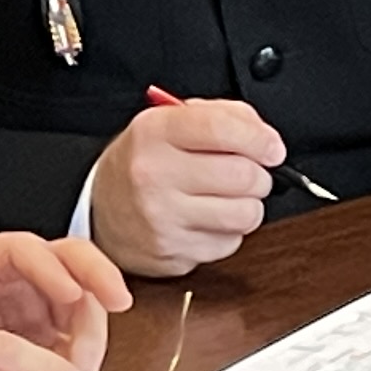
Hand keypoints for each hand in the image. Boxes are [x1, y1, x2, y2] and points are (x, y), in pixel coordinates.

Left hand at [0, 230, 128, 370]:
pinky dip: (84, 362)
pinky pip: (79, 343)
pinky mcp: (50, 338)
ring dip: (94, 332)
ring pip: (85, 304)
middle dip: (100, 276)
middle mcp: (17, 277)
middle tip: (119, 302)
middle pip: (72, 261)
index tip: (69, 290)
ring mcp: (38, 307)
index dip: (52, 267)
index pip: (25, 249)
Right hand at [86, 96, 284, 274]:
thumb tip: (266, 140)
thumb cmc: (145, 162)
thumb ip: (223, 117)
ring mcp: (161, 219)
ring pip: (245, 214)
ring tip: (230, 197)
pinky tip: (208, 220)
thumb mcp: (171, 122)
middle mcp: (153, 176)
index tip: (272, 148)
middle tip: (250, 174)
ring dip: (249, 205)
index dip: (261, 139)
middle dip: (260, 175)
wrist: (98, 208)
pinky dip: (229, 232)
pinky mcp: (171, 253)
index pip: (222, 129)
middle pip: (243, 175)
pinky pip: (229, 244)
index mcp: (154, 134)